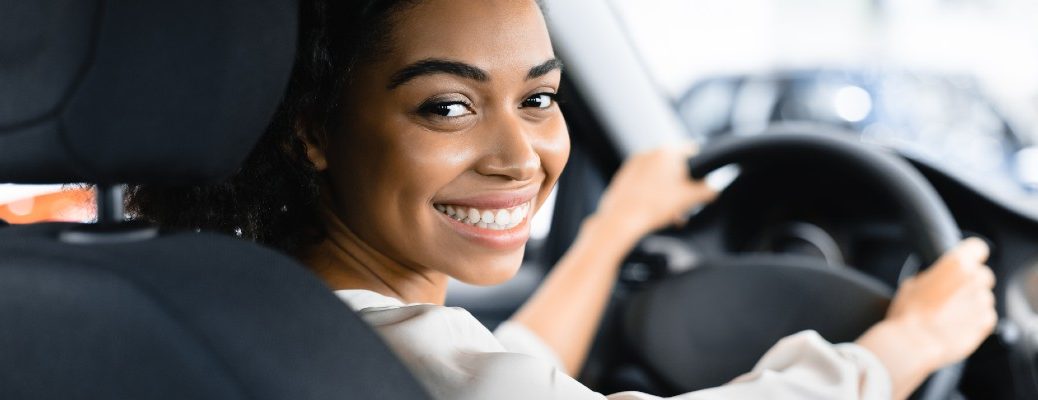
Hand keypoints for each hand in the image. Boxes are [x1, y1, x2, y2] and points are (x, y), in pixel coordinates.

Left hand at [593, 144, 716, 240]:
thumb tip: (713, 189)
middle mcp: (649, 153)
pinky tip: (655, 212)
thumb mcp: (690, 199)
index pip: (693, 151)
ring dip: (669, 192)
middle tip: (687, 204)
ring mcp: (634, 165)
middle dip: (683, 186)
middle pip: (675, 167)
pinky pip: (644, 182)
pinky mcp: (623, 177)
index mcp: (667, 152)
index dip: (703, 165)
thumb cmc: (655, 207)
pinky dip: (652, 193)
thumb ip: (707, 190)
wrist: (621, 220)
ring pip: (659, 176)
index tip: (704, 179)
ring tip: (672, 214)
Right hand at [886, 237, 996, 368]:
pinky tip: (956, 324)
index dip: (971, 254)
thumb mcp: (911, 284)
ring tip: (951, 313)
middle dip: (971, 281)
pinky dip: (975, 319)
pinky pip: (986, 316)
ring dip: (972, 302)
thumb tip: (938, 278)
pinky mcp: (986, 323)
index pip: (978, 247)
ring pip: (984, 296)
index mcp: (956, 265)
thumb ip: (933, 276)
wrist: (914, 342)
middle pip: (983, 274)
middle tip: (952, 292)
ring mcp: (983, 302)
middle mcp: (974, 280)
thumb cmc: (908, 313)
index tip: (966, 260)